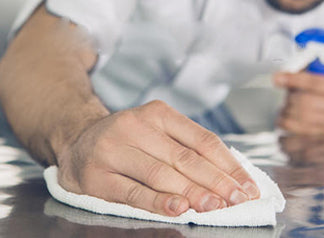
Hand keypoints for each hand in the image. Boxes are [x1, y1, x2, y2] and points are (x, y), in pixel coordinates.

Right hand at [54, 100, 259, 216]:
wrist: (76, 139)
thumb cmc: (127, 141)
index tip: (247, 186)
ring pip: (161, 174)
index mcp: (157, 114)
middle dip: (216, 182)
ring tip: (216, 206)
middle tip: (238, 199)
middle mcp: (135, 126)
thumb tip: (230, 177)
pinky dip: (158, 202)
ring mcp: (114, 150)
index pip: (202, 140)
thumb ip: (188, 148)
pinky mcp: (98, 176)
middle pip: (185, 158)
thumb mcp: (156, 132)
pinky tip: (179, 209)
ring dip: (193, 193)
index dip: (228, 165)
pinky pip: (133, 192)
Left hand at [273, 72, 323, 134]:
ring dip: (287, 115)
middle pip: (306, 102)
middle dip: (290, 99)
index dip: (293, 79)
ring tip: (284, 112)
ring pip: (303, 121)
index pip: (314, 82)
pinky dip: (289, 130)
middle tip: (286, 98)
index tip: (277, 78)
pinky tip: (284, 125)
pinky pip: (304, 137)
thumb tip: (289, 73)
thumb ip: (316, 75)